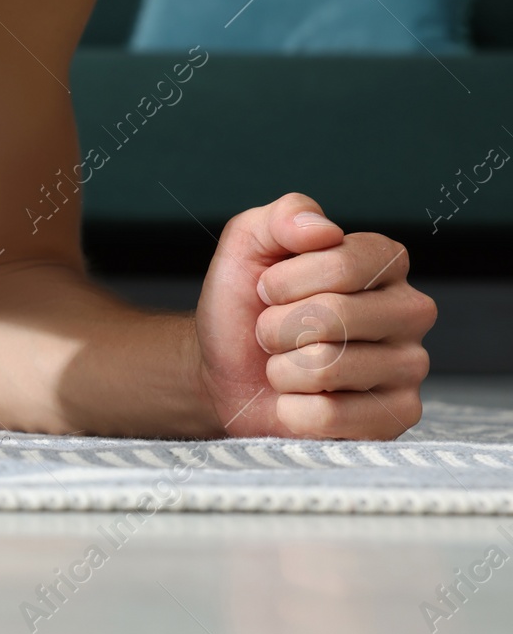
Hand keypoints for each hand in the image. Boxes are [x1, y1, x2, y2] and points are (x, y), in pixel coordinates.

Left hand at [194, 192, 435, 438]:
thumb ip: (282, 217)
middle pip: (335, 316)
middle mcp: (410, 311)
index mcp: (384, 261)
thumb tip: (322, 227)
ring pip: (328, 367)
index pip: (343, 263)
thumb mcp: (248, 246)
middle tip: (271, 332)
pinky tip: (296, 400)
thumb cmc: (245, 306)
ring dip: (280, 368)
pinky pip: (330, 417)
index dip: (285, 280)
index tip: (267, 289)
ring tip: (284, 364)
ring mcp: (409, 366)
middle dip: (277, 326)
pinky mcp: (397, 417)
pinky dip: (291, 410)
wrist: (224, 369)